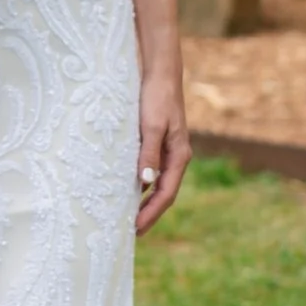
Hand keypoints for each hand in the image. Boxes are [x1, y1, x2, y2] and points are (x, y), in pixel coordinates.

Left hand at [135, 66, 188, 233]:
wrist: (160, 72)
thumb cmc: (156, 96)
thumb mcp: (152, 125)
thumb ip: (149, 153)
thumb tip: (144, 182)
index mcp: (179, 155)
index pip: (166, 193)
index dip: (152, 213)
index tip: (135, 229)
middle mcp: (175, 156)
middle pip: (163, 193)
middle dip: (149, 214)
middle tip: (131, 232)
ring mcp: (167, 150)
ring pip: (157, 183)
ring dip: (144, 201)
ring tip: (127, 217)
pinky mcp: (157, 143)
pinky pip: (150, 170)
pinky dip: (139, 183)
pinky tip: (126, 188)